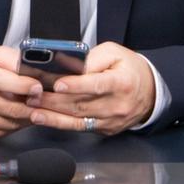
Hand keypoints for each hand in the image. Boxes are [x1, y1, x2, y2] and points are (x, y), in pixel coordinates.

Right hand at [0, 46, 39, 138]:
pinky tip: (20, 116)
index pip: (4, 82)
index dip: (25, 86)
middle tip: (47, 104)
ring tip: (36, 109)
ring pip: (12, 123)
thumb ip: (15, 60)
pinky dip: (17, 125)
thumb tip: (38, 70)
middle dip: (35, 107)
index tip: (38, 87)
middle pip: (12, 108)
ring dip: (28, 118)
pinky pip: (5, 132)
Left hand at [27, 41, 155, 135]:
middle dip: (55, 100)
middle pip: (82, 103)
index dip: (77, 85)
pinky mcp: (104, 129)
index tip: (58, 84)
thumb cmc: (129, 69)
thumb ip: (92, 58)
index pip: (98, 84)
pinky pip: (80, 127)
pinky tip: (45, 119)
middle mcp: (117, 104)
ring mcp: (111, 120)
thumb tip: (68, 64)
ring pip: (78, 118)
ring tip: (34, 109)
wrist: (149, 92)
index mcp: (122, 82)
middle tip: (33, 95)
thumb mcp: (114, 53)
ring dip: (53, 115)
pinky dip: (60, 123)